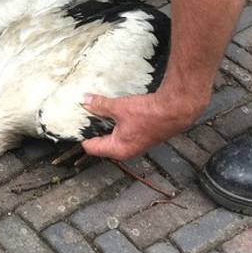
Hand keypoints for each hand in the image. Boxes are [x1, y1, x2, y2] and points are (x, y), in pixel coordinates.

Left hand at [81, 85, 209, 159]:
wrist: (176, 109)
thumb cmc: (149, 113)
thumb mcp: (119, 107)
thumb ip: (100, 105)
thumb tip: (85, 101)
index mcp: (117, 149)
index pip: (91, 147)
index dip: (81, 135)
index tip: (75, 123)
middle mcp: (126, 151)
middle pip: (101, 143)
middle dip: (93, 129)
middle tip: (84, 115)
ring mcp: (135, 145)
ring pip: (113, 136)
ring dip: (106, 125)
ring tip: (99, 111)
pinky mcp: (142, 136)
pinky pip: (123, 132)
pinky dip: (117, 123)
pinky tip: (116, 111)